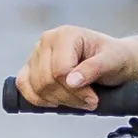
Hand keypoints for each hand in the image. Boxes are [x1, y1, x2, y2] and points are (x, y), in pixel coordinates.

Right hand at [15, 25, 137, 110]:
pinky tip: (55, 101)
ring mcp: (36, 55)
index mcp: (65, 35)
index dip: (76, 90)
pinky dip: (38, 98)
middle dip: (68, 97)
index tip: (93, 98)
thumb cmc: (113, 57)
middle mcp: (46, 42)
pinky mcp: (31, 67)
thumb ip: (93, 68)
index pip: (60, 70)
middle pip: (46, 80)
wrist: (114, 60)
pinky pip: (23, 85)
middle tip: (88, 101)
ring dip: (57, 100)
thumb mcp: (112, 61)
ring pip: (36, 86)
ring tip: (77, 100)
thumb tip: (72, 81)